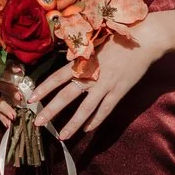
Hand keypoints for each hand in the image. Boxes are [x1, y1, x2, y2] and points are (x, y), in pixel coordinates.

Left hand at [24, 12, 174, 143]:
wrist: (143, 40)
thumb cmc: (117, 37)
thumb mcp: (93, 43)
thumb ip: (79, 56)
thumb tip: (66, 63)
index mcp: (82, 62)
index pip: (56, 78)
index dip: (43, 89)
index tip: (30, 99)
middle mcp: (91, 76)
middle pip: (66, 96)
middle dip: (50, 111)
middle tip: (37, 123)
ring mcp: (105, 85)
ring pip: (86, 109)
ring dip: (72, 124)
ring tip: (62, 137)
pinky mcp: (119, 91)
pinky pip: (105, 110)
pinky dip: (95, 121)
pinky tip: (86, 130)